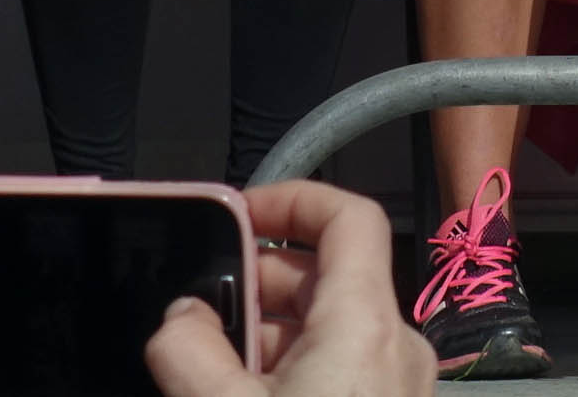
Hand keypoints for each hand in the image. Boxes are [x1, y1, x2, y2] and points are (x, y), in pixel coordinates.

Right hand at [149, 183, 429, 396]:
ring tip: (214, 364)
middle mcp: (396, 347)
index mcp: (366, 325)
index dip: (292, 200)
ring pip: (331, 327)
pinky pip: (340, 369)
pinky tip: (245, 393)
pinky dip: (293, 368)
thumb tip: (179, 317)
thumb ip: (188, 351)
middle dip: (260, 280)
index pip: (349, 216)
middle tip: (203, 308)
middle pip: (330, 274)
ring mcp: (398, 386)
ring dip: (271, 334)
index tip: (238, 215)